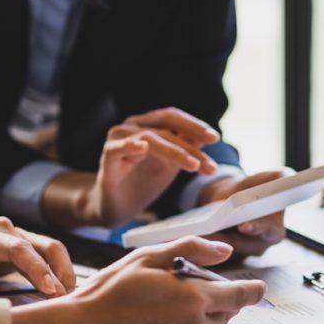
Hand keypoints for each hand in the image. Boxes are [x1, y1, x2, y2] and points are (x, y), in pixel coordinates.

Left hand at [0, 207, 74, 295]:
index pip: (17, 249)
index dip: (37, 268)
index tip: (51, 290)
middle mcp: (5, 230)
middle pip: (44, 246)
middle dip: (60, 273)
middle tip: (68, 301)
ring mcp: (18, 234)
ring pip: (53, 248)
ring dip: (65, 272)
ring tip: (71, 299)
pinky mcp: (26, 243)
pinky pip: (50, 254)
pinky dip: (61, 271)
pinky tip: (64, 292)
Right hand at [8, 236, 266, 323]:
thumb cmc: (107, 294)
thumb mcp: (147, 259)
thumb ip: (191, 250)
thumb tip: (225, 251)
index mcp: (195, 298)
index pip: (242, 295)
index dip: (253, 289)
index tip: (258, 288)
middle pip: (229, 313)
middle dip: (219, 300)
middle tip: (187, 290)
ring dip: (211, 322)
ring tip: (177, 312)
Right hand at [42, 108, 219, 227]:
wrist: (116, 206)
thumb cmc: (142, 182)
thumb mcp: (170, 164)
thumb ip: (186, 149)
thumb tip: (209, 137)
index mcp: (149, 126)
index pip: (173, 118)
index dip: (194, 125)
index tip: (215, 138)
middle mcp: (132, 127)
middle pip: (165, 124)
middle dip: (191, 138)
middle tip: (210, 153)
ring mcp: (118, 139)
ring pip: (149, 138)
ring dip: (174, 151)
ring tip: (193, 166)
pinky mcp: (107, 157)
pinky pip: (118, 148)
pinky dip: (130, 145)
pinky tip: (142, 147)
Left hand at [199, 170, 288, 257]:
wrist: (233, 197)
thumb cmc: (255, 189)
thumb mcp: (273, 179)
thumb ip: (283, 179)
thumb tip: (287, 180)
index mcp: (274, 230)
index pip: (268, 232)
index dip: (257, 228)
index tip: (243, 224)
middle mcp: (259, 245)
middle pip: (243, 245)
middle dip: (228, 240)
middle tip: (213, 233)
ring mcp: (240, 252)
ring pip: (225, 252)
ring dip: (210, 245)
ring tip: (195, 234)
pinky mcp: (222, 256)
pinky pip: (211, 254)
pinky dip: (200, 246)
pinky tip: (188, 236)